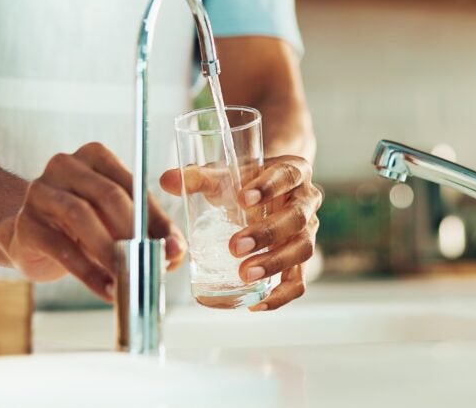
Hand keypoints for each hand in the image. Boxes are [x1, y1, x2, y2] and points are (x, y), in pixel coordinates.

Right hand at [5, 143, 186, 301]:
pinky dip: (89, 272)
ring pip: (81, 217)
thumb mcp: (115, 222)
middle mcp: (65, 165)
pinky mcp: (25, 224)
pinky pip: (61, 249)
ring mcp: (40, 192)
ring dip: (110, 252)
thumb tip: (176, 253)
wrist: (28, 238)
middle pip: (108, 196)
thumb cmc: (81, 226)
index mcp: (95, 156)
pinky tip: (107, 289)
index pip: (133, 185)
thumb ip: (147, 233)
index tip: (176, 248)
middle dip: (135, 233)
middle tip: (153, 263)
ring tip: (130, 278)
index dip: (157, 219)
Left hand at [161, 155, 320, 310]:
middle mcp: (306, 201)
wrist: (270, 190)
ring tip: (245, 274)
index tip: (243, 199)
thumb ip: (198, 177)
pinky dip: (282, 295)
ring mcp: (308, 231)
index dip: (268, 188)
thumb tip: (167, 180)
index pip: (287, 176)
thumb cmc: (247, 180)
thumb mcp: (226, 173)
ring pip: (302, 249)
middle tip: (236, 247)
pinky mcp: (301, 259)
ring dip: (275, 263)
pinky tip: (258, 303)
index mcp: (293, 171)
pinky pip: (299, 281)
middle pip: (297, 218)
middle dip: (267, 234)